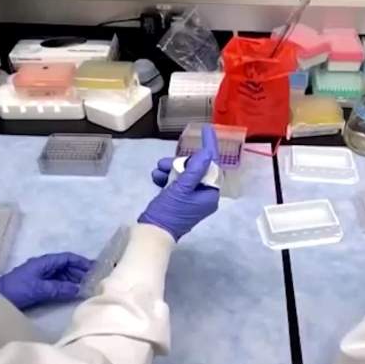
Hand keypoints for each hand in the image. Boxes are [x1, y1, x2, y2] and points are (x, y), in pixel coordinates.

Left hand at [0, 252, 91, 310]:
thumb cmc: (17, 289)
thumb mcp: (39, 289)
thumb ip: (59, 288)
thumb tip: (78, 289)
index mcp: (44, 262)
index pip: (67, 258)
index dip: (81, 262)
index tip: (94, 268)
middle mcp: (45, 266)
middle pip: (67, 266)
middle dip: (80, 272)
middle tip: (94, 280)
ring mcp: (43, 276)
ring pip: (63, 275)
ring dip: (75, 280)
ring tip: (87, 286)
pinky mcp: (40, 285)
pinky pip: (58, 283)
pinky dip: (67, 286)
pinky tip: (75, 292)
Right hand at [139, 124, 220, 240]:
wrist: (152, 234)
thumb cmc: (169, 211)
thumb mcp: (182, 188)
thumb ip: (194, 170)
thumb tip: (207, 153)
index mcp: (209, 195)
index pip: (212, 166)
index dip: (209, 147)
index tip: (207, 129)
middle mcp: (203, 197)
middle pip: (196, 170)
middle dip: (180, 164)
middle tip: (165, 162)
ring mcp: (191, 200)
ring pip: (184, 176)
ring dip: (170, 170)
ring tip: (157, 170)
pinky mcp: (179, 202)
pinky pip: (176, 184)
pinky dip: (166, 179)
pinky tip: (156, 177)